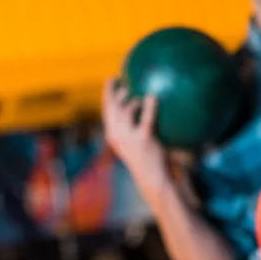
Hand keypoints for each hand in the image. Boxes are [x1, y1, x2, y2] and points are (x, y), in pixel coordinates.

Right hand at [101, 81, 171, 198]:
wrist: (153, 179)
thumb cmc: (148, 161)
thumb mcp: (135, 144)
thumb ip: (133, 128)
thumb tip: (143, 106)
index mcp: (113, 136)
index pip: (106, 111)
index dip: (108, 94)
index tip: (112, 80)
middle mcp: (117, 136)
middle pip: (112, 107)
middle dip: (115, 91)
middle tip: (123, 81)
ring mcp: (129, 138)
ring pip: (126, 110)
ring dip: (133, 100)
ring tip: (141, 96)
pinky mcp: (143, 139)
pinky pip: (146, 117)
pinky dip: (149, 105)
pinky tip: (153, 97)